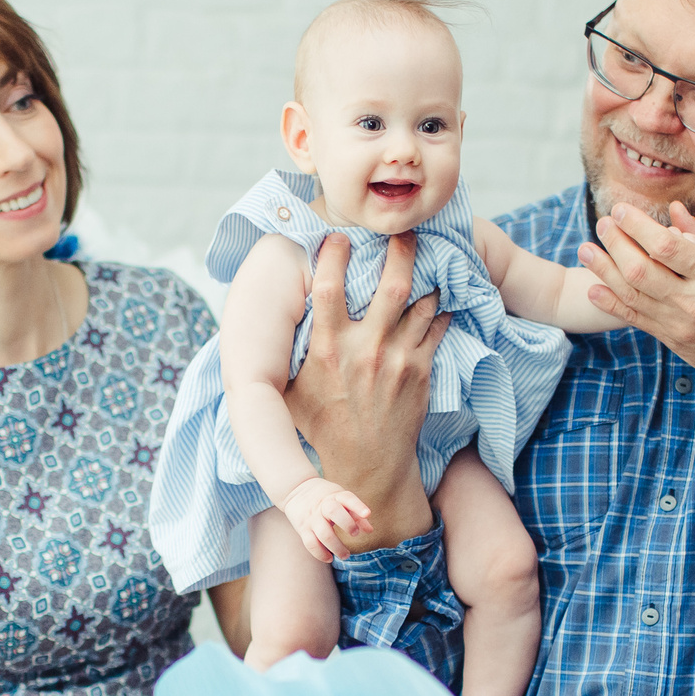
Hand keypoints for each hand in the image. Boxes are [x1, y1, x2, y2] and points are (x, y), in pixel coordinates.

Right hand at [281, 476, 371, 562]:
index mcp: (335, 496)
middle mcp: (322, 506)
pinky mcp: (303, 529)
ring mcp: (312, 518)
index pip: (347, 498)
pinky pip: (310, 543)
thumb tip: (370, 531)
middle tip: (355, 534)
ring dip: (336, 547)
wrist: (297, 490)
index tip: (367, 514)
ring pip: (323, 533)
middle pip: (333, 512)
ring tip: (346, 555)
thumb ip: (355, 514)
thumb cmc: (326, 498)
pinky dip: (320, 554)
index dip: (358, 506)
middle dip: (347, 524)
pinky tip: (330, 558)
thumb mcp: (340, 499)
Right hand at [283, 230, 448, 547]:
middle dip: (400, 251)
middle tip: (402, 229)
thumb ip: (280, 357)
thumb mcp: (289, 391)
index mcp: (327, 351)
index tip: (338, 236)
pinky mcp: (420, 372)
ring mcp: (397, 361)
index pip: (330, 290)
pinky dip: (440, 307)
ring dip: (425, 275)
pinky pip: (437, 327)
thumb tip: (254, 324)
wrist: (365, 466)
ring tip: (426, 255)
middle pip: (391, 286)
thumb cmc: (321, 425)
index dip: (334, 256)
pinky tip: (438, 293)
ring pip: (420, 302)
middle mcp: (364, 352)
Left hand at [580, 202, 694, 383]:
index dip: (637, 226)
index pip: (666, 245)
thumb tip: (674, 210)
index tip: (620, 210)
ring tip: (586, 250)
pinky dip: (612, 303)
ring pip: (632, 294)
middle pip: (642, 268)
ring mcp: (681, 323)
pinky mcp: (673, 341)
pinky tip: (593, 287)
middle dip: (616, 243)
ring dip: (604, 270)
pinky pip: (635, 320)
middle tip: (602, 223)